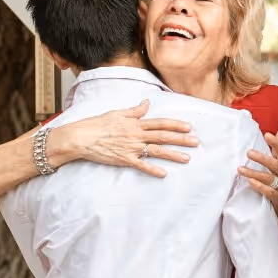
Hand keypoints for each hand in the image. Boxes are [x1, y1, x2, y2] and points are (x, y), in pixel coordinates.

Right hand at [57, 100, 198, 177]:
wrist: (82, 137)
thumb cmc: (98, 124)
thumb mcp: (118, 113)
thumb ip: (135, 110)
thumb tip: (147, 103)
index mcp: (136, 123)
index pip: (160, 123)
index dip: (176, 124)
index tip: (189, 127)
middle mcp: (136, 135)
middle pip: (163, 136)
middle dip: (181, 139)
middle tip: (196, 142)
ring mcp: (131, 148)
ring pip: (156, 151)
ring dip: (173, 155)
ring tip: (187, 158)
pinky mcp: (124, 159)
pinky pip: (141, 165)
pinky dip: (152, 170)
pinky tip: (164, 174)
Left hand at [239, 130, 277, 212]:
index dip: (276, 143)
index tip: (267, 135)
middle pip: (275, 165)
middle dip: (262, 158)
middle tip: (248, 153)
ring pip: (269, 179)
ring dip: (254, 173)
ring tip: (240, 169)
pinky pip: (270, 193)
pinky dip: (260, 187)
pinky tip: (250, 182)